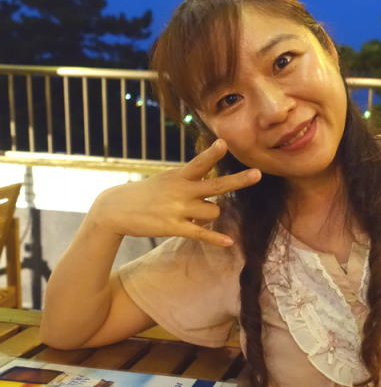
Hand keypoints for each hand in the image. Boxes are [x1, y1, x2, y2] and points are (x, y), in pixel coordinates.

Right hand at [89, 139, 260, 245]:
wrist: (116, 209)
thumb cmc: (147, 192)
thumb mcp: (166, 178)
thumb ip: (188, 179)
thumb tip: (211, 187)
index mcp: (179, 175)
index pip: (199, 162)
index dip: (212, 153)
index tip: (224, 143)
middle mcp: (181, 191)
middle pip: (217, 186)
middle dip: (239, 180)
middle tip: (258, 173)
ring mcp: (178, 210)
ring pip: (214, 212)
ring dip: (213, 214)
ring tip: (196, 213)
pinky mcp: (174, 227)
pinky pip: (201, 234)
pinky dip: (216, 239)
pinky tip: (230, 242)